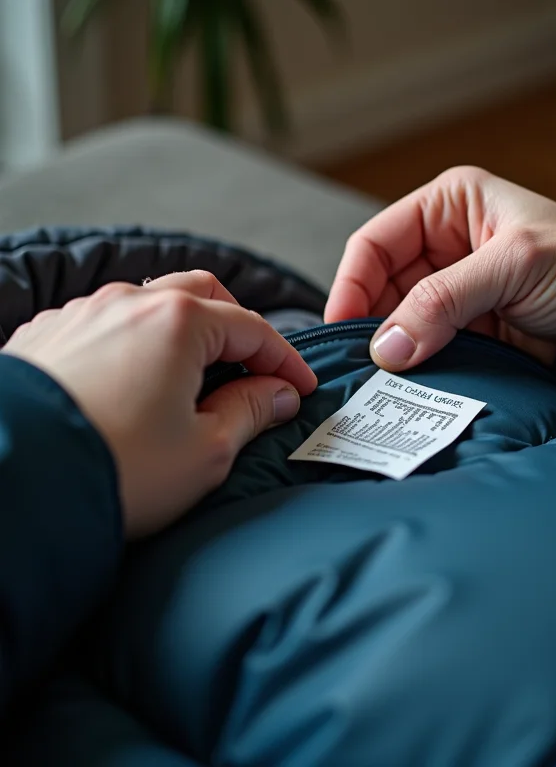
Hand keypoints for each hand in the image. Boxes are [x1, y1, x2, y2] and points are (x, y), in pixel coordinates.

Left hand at [2, 271, 316, 538]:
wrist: (11, 487)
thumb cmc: (114, 469)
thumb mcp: (207, 450)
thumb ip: (252, 412)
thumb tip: (277, 394)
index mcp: (178, 322)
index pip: (253, 329)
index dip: (285, 360)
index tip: (300, 387)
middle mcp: (128, 303)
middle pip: (204, 295)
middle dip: (237, 329)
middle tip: (253, 370)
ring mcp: (81, 314)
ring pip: (151, 304)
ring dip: (185, 334)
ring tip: (194, 379)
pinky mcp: (44, 336)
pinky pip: (106, 324)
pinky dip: (137, 343)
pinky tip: (136, 383)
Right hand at [325, 166, 555, 367]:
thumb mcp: (512, 265)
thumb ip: (444, 300)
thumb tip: (387, 346)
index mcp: (448, 207)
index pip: (376, 243)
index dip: (353, 283)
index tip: (344, 326)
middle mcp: (443, 247)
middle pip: (381, 286)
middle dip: (372, 322)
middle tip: (362, 361)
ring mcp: (453, 293)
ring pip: (399, 321)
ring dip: (392, 348)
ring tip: (381, 376)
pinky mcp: (465, 330)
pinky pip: (424, 348)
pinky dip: (414, 366)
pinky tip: (407, 381)